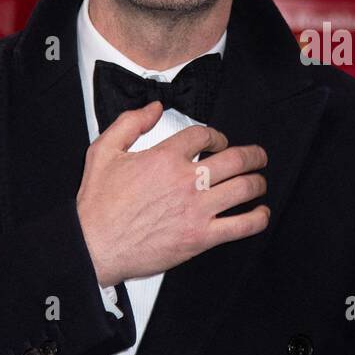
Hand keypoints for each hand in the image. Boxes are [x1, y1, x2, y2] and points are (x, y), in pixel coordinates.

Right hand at [76, 102, 268, 287]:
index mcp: (165, 157)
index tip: (220, 142)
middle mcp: (186, 181)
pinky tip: (260, 213)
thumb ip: (130, 123)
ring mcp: (197, 209)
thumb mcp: (103, 152)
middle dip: (254, 155)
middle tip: (259, 157)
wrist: (94, 246)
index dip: (218, 135)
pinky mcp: (201, 236)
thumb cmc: (98, 204)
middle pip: (236, 159)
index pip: (205, 135)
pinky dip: (258, 218)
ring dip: (259, 182)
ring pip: (244, 188)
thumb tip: (154, 108)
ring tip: (260, 181)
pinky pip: (242, 225)